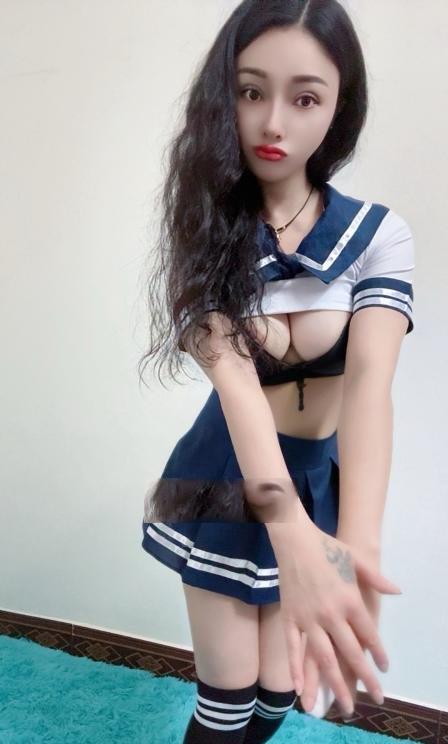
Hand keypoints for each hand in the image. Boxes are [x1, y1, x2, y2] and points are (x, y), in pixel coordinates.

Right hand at [300, 547, 382, 716]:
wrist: (295, 539)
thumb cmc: (327, 547)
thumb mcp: (356, 560)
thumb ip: (376, 578)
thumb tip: (396, 591)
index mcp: (349, 600)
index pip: (368, 635)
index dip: (377, 653)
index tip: (383, 669)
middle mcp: (331, 614)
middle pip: (350, 652)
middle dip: (364, 677)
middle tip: (375, 697)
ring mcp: (308, 618)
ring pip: (323, 657)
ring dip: (335, 683)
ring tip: (344, 705)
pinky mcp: (290, 617)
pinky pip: (293, 647)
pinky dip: (295, 668)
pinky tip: (300, 688)